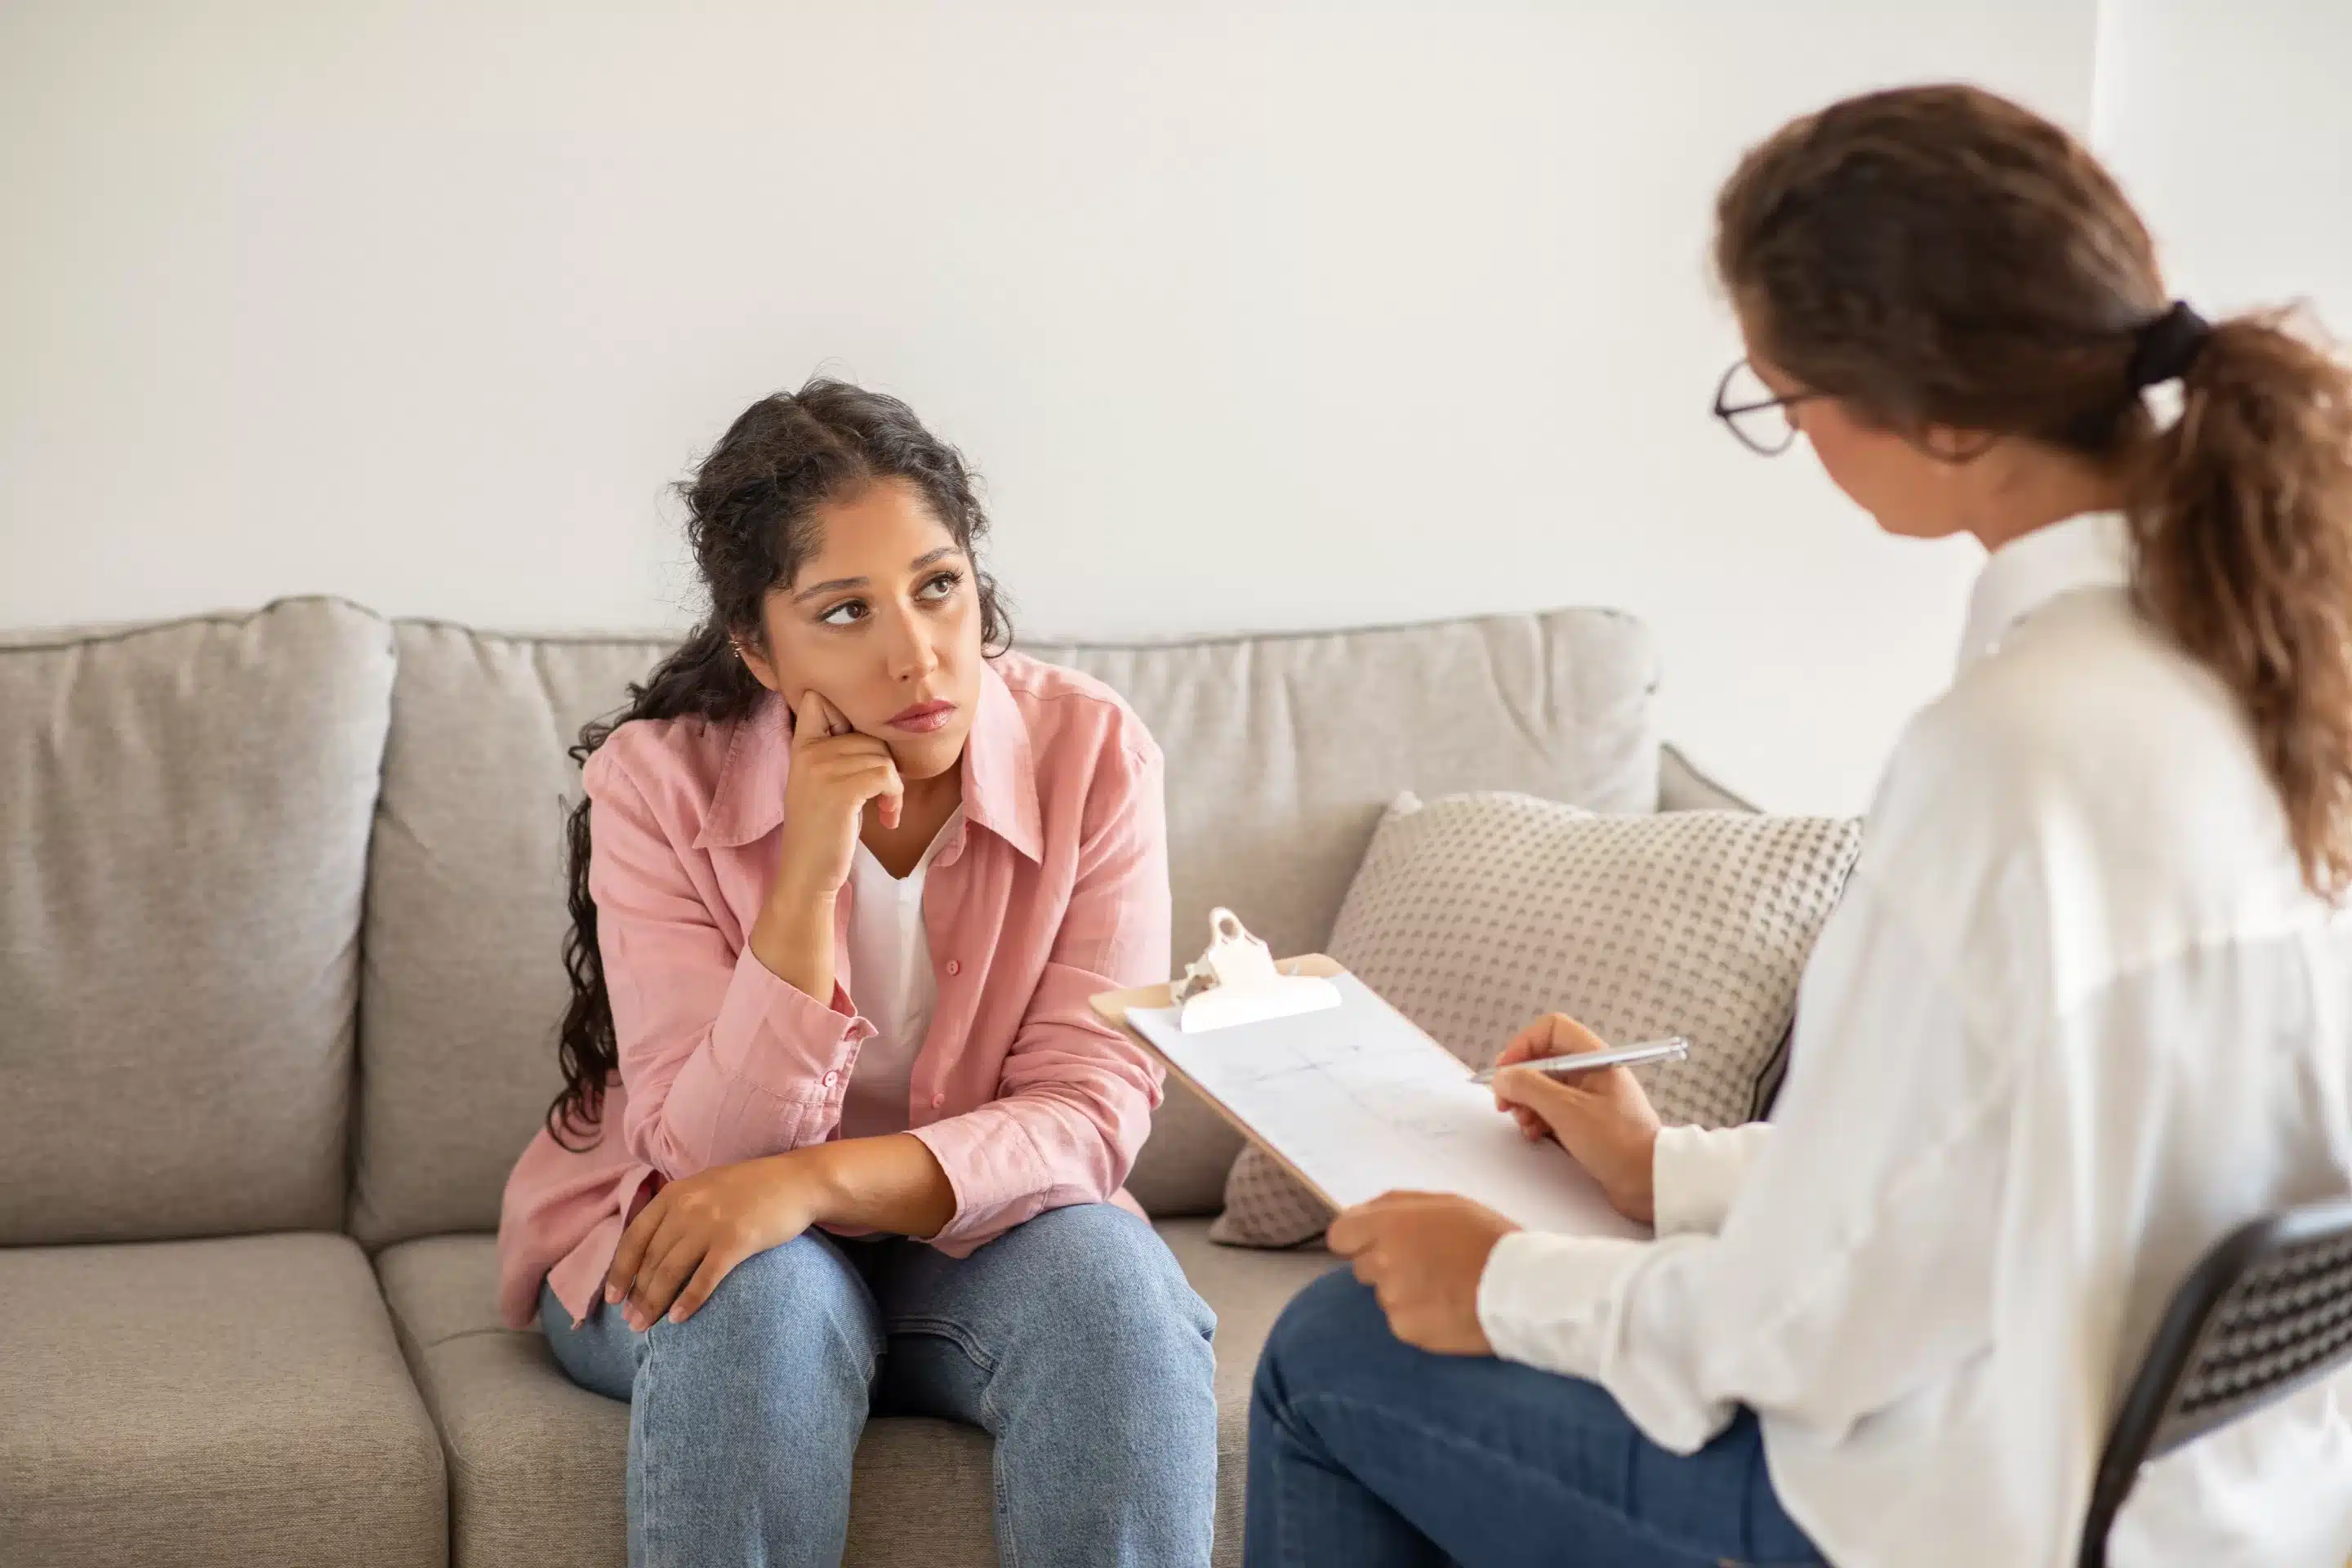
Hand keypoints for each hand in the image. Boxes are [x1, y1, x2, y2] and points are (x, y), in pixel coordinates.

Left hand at [604, 1152, 826, 1328]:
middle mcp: (687, 1207)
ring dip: (653, 1304)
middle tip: (631, 1323)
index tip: (613, 1299)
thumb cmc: (752, 1188)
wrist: (798, 1181)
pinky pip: (704, 1278)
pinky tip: (678, 1319)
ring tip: (645, 1327)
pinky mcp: (736, 1241)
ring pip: (670, 1272)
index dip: (620, 1272)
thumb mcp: (705, 1187)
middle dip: (636, 1296)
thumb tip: (651, 1247)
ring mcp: (711, 1224)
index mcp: (674, 1194)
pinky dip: (688, 1301)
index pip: (634, 1238)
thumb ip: (678, 1209)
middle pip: (650, 1260)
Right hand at [773, 690, 903, 906]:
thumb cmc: (823, 830)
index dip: (845, 713)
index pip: (817, 700)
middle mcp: (809, 752)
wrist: (806, 874)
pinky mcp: (842, 791)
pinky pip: (886, 776)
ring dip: (892, 786)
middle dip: (884, 765)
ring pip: (882, 756)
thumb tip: (880, 729)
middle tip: (882, 796)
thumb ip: (836, 752)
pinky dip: (894, 797)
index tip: (857, 745)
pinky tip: (887, 818)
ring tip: (883, 809)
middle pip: (870, 734)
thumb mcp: (821, 782)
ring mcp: (823, 769)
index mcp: (801, 746)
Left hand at [1327, 1192, 1518, 1354]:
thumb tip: (1361, 1213)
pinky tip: (1447, 1310)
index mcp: (1389, 1224)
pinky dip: (1418, 1317)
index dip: (1356, 1239)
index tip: (1374, 1244)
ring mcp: (1392, 1298)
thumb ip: (1396, 1205)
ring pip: (1384, 1295)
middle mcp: (1383, 1261)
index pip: (1340, 1235)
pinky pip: (1401, 1321)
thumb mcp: (1445, 1203)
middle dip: (1385, 1266)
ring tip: (1445, 1289)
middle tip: (1425, 1267)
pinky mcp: (1406, 1329)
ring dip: (1404, 1293)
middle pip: (1362, 1267)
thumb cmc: (1487, 1239)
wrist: (1520, 1288)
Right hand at [1490, 1013, 1662, 1223]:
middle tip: (1506, 1103)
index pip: (1551, 1030)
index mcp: (1595, 1058)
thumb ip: (1529, 1086)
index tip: (1505, 1070)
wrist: (1649, 1182)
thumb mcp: (1567, 1110)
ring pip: (1542, 1087)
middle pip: (1542, 1060)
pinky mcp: (1584, 1122)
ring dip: (1526, 1103)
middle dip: (1519, 1080)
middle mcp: (1591, 1073)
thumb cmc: (1619, 1143)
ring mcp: (1588, 1098)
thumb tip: (1501, 1075)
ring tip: (1524, 1123)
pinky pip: (1551, 1110)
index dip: (1523, 1045)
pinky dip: (1537, 1119)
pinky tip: (1535, 1134)